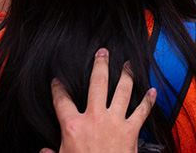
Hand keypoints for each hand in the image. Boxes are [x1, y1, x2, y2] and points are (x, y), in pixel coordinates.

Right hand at [41, 49, 156, 152]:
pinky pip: (142, 111)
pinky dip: (148, 101)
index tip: (57, 79)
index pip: (62, 101)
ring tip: (128, 64)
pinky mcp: (131, 131)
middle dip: (100, 65)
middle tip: (102, 52)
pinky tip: (152, 91)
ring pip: (121, 91)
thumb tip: (43, 151)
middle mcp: (94, 118)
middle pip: (97, 84)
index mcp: (72, 126)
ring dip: (126, 76)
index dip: (58, 88)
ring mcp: (115, 122)